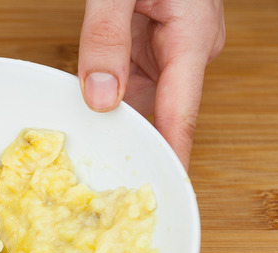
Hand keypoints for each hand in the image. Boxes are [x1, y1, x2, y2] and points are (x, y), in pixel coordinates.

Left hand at [78, 0, 225, 169]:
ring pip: (140, 92)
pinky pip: (134, 73)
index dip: (171, 157)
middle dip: (125, 129)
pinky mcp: (163, 38)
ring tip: (86, 114)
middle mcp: (191, 46)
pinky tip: (94, 82)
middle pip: (155, 108)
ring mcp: (178, 43)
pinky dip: (112, 82)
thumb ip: (106, 36)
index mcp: (191, 36)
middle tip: (93, 158)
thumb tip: (100, 97)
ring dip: (113, 102)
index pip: (181, 115)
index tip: (164, 192)